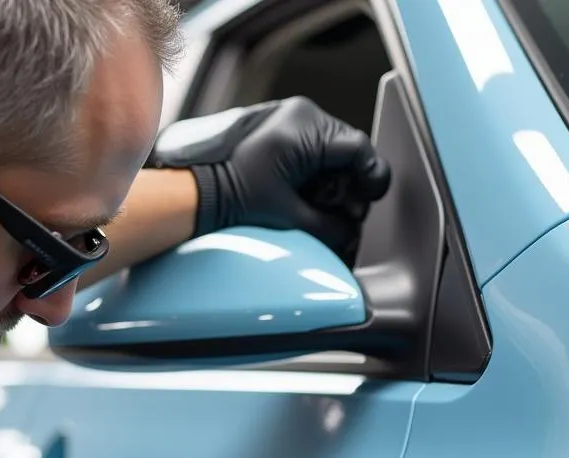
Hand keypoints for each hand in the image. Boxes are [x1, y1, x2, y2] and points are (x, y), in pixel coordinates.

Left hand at [147, 96, 390, 259]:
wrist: (198, 192)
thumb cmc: (235, 200)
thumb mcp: (294, 219)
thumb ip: (333, 228)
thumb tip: (352, 233)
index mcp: (309, 128)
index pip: (360, 151)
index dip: (370, 179)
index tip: (368, 200)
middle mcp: (301, 113)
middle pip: (348, 150)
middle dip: (347, 184)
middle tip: (339, 211)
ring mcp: (287, 114)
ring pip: (331, 149)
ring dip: (331, 178)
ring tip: (313, 202)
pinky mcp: (276, 124)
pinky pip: (310, 145)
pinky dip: (313, 170)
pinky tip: (301, 192)